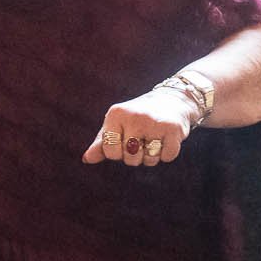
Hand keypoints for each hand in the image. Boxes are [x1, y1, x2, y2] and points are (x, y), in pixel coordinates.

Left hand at [83, 87, 198, 167]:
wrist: (171, 100)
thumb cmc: (138, 116)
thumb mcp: (117, 124)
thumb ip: (101, 143)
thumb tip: (86, 159)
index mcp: (117, 114)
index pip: (110, 152)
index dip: (118, 152)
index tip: (125, 140)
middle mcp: (135, 117)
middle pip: (130, 158)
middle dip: (136, 156)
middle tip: (143, 139)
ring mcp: (155, 122)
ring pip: (149, 160)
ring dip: (152, 156)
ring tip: (155, 139)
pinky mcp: (173, 128)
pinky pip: (167, 157)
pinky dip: (167, 154)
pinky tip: (167, 139)